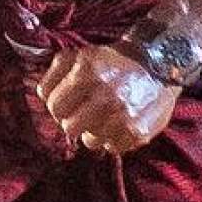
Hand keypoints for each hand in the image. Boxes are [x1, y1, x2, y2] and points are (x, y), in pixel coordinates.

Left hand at [38, 43, 179, 155]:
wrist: (159, 63)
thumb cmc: (113, 61)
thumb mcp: (82, 53)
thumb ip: (57, 70)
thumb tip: (42, 94)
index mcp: (87, 71)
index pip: (53, 105)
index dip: (58, 105)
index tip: (67, 102)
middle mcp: (106, 94)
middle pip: (68, 127)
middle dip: (73, 120)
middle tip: (83, 113)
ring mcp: (124, 115)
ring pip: (89, 141)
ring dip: (93, 131)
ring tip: (104, 117)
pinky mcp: (139, 131)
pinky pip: (111, 148)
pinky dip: (112, 139)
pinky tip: (118, 124)